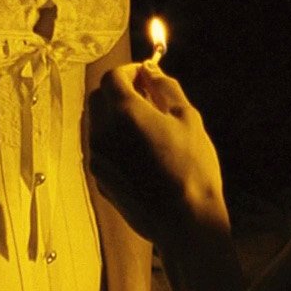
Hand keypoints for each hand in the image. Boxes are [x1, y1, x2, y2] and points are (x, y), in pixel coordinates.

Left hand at [86, 64, 229, 248]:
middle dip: (118, 90)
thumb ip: (165, 87)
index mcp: (125, 113)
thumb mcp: (188, 119)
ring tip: (146, 126)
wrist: (184, 221)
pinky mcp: (99, 179)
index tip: (146, 74)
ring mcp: (97, 158)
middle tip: (146, 96)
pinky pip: (101, 148)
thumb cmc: (192, 168)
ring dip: (115, 115)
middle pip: (98, 97)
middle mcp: (103, 133)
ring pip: (97, 123)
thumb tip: (151, 69)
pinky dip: (114, 139)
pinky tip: (140, 152)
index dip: (129, 70)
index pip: (113, 77)